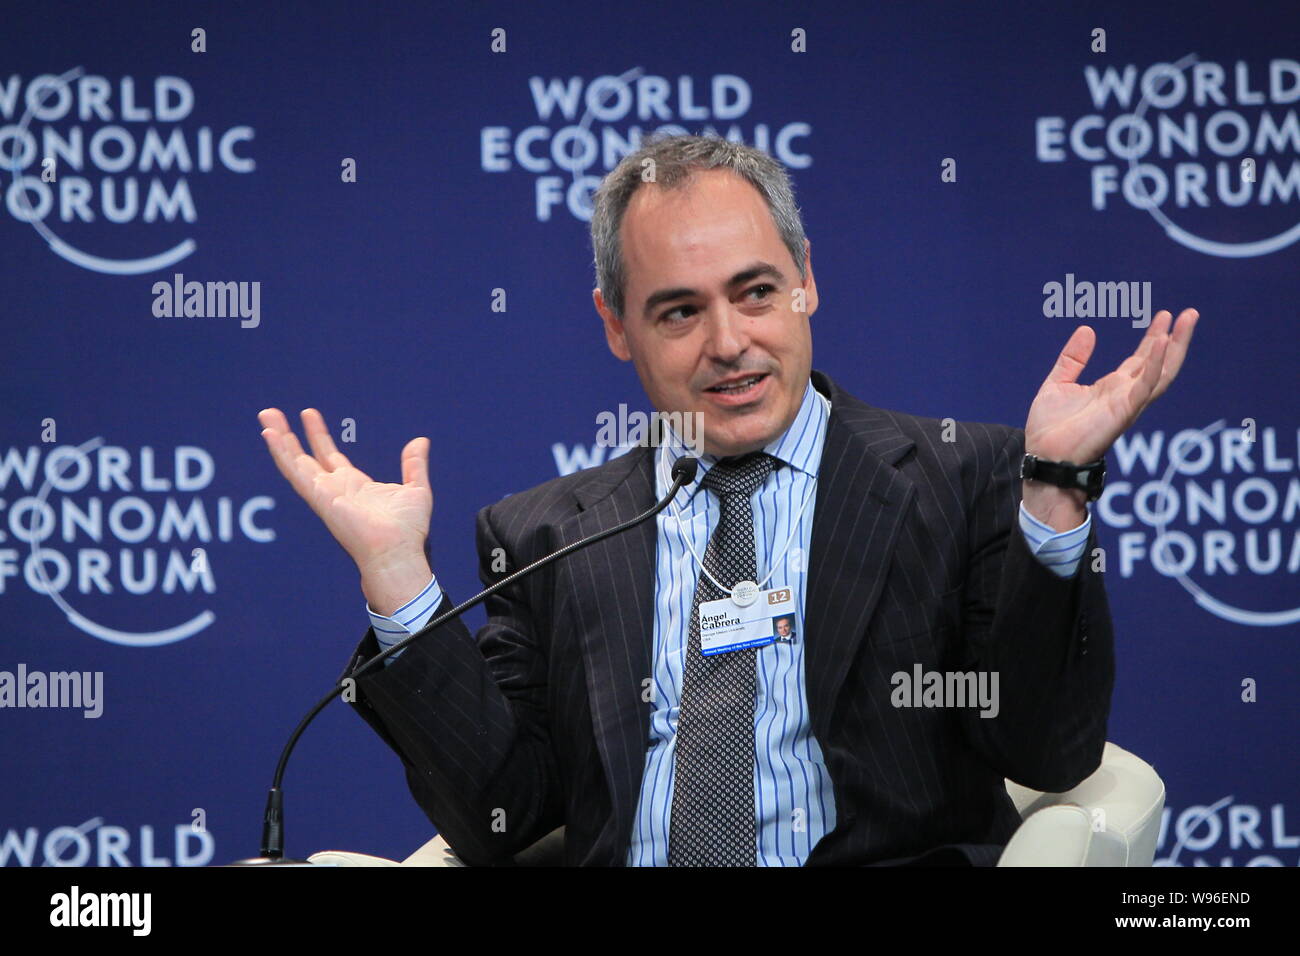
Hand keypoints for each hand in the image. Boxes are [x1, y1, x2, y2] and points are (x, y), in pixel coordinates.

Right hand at [258, 407, 432, 613]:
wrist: (398, 551)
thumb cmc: (408, 530)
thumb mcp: (416, 488)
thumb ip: (414, 464)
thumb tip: (421, 441)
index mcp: (354, 486)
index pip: (329, 456)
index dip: (317, 435)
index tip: (308, 414)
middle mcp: (334, 489)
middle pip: (304, 456)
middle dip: (288, 435)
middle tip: (271, 413)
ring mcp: (323, 493)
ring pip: (294, 461)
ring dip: (279, 438)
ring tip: (266, 415)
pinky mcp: (318, 497)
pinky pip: (295, 472)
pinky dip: (281, 453)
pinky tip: (270, 435)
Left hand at [1022, 308, 1198, 528]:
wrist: (1043, 455)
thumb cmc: (1049, 429)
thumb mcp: (1057, 384)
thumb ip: (1073, 359)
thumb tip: (1087, 329)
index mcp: (1111, 388)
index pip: (1141, 359)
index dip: (1153, 338)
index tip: (1164, 315)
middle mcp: (1125, 395)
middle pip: (1159, 362)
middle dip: (1176, 338)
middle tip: (1190, 313)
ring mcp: (1128, 403)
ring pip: (1163, 372)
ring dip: (1176, 346)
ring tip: (1187, 320)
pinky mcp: (1124, 412)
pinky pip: (1146, 386)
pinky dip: (1156, 365)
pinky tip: (1164, 343)